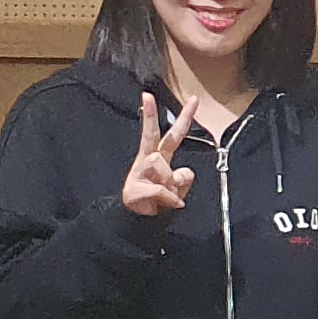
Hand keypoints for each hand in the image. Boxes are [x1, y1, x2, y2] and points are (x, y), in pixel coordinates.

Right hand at [121, 90, 201, 217]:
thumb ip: (182, 178)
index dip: (177, 118)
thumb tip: (179, 177)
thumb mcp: (176, 189)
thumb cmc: (158, 201)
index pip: (169, 135)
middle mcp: (148, 161)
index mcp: (158, 158)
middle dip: (163, 116)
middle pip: (157, 136)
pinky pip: (163, 190)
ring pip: (166, 172)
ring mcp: (140, 173)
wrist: (137, 221)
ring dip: (171, 187)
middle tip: (170, 97)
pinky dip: (168, 199)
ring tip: (163, 197)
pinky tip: (162, 204)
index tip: (171, 97)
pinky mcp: (135, 188)